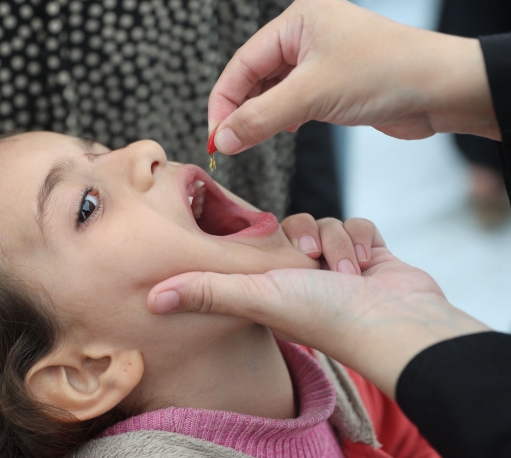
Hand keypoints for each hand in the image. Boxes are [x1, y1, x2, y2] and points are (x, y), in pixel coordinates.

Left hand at [148, 218, 489, 397]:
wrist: (398, 325)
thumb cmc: (325, 316)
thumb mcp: (256, 297)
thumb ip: (206, 292)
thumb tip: (151, 300)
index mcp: (269, 290)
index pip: (253, 250)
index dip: (259, 242)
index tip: (268, 245)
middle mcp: (300, 280)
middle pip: (293, 230)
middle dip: (308, 240)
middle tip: (312, 263)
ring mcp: (336, 269)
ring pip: (327, 225)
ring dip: (337, 244)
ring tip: (345, 274)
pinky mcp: (368, 258)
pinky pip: (357, 226)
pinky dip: (362, 241)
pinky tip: (366, 266)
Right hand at [208, 0, 497, 154]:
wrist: (441, 89)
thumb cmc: (385, 74)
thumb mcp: (312, 96)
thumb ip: (261, 118)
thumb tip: (222, 140)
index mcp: (297, 21)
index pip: (243, 63)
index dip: (224, 101)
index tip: (215, 136)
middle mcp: (306, 34)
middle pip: (255, 75)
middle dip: (242, 110)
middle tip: (229, 144)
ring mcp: (321, 57)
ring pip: (274, 90)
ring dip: (263, 116)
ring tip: (253, 140)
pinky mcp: (333, 81)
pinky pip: (294, 99)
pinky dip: (284, 117)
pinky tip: (286, 130)